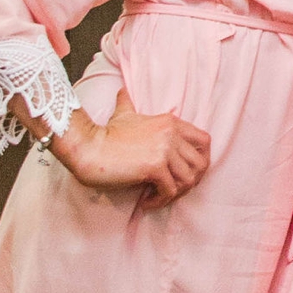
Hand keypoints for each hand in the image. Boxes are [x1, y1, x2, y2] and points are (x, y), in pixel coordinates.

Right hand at [48, 96, 210, 211]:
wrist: (88, 147)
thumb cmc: (104, 134)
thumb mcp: (122, 114)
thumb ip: (127, 102)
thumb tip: (122, 90)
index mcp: (170, 122)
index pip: (204, 141)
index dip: (202, 159)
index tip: (187, 172)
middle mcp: (171, 134)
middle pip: (201, 163)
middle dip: (192, 181)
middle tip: (174, 190)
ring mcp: (164, 150)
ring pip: (189, 179)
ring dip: (176, 194)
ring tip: (159, 197)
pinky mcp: (155, 167)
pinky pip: (170, 191)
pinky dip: (161, 201)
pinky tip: (147, 202)